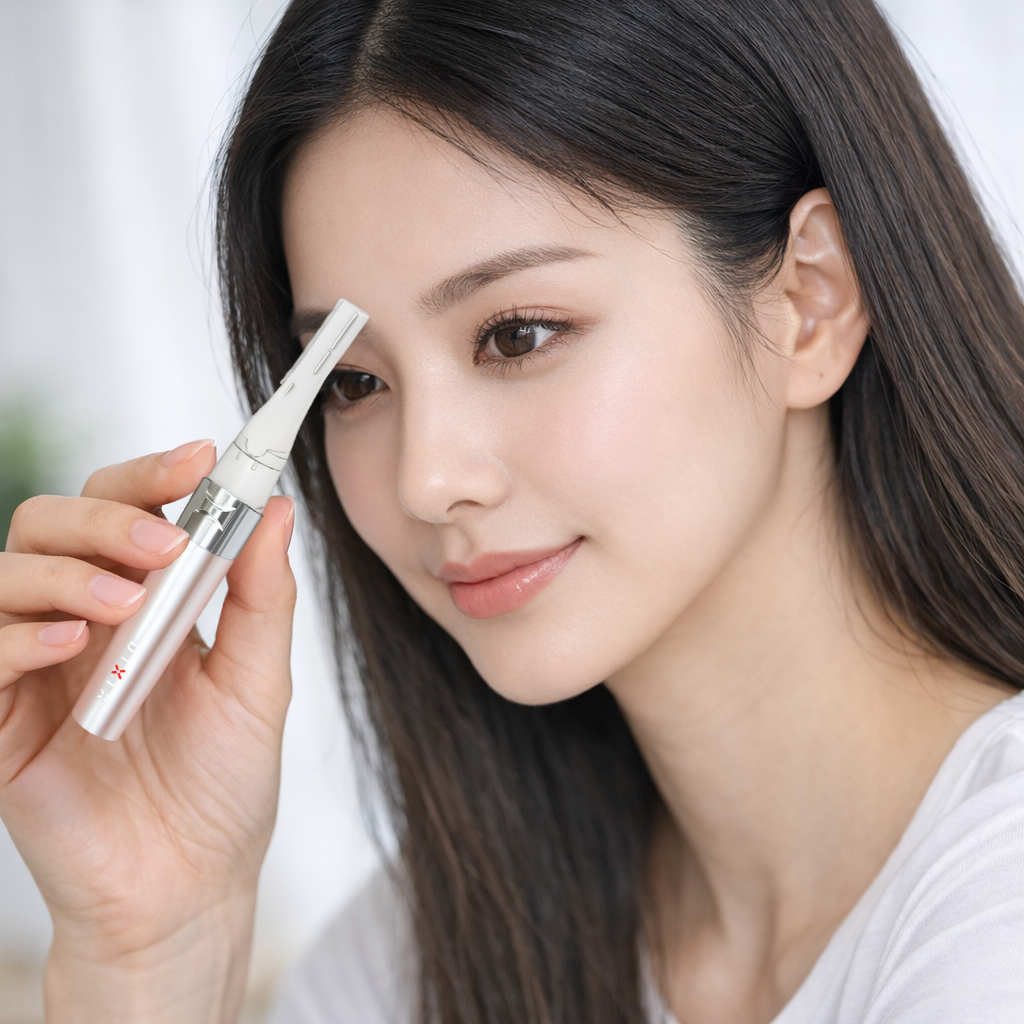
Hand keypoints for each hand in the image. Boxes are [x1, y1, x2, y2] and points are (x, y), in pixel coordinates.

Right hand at [0, 440, 296, 1022]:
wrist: (188, 887)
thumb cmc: (223, 784)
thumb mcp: (256, 681)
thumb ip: (260, 596)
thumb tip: (275, 510)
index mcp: (146, 602)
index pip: (130, 510)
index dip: (156, 475)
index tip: (205, 455)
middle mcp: (85, 621)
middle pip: (57, 522)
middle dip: (108, 514)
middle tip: (163, 539)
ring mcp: (36, 667)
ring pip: (10, 573)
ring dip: (68, 572)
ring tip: (125, 605)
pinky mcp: (0, 720)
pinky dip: (21, 637)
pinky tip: (73, 647)